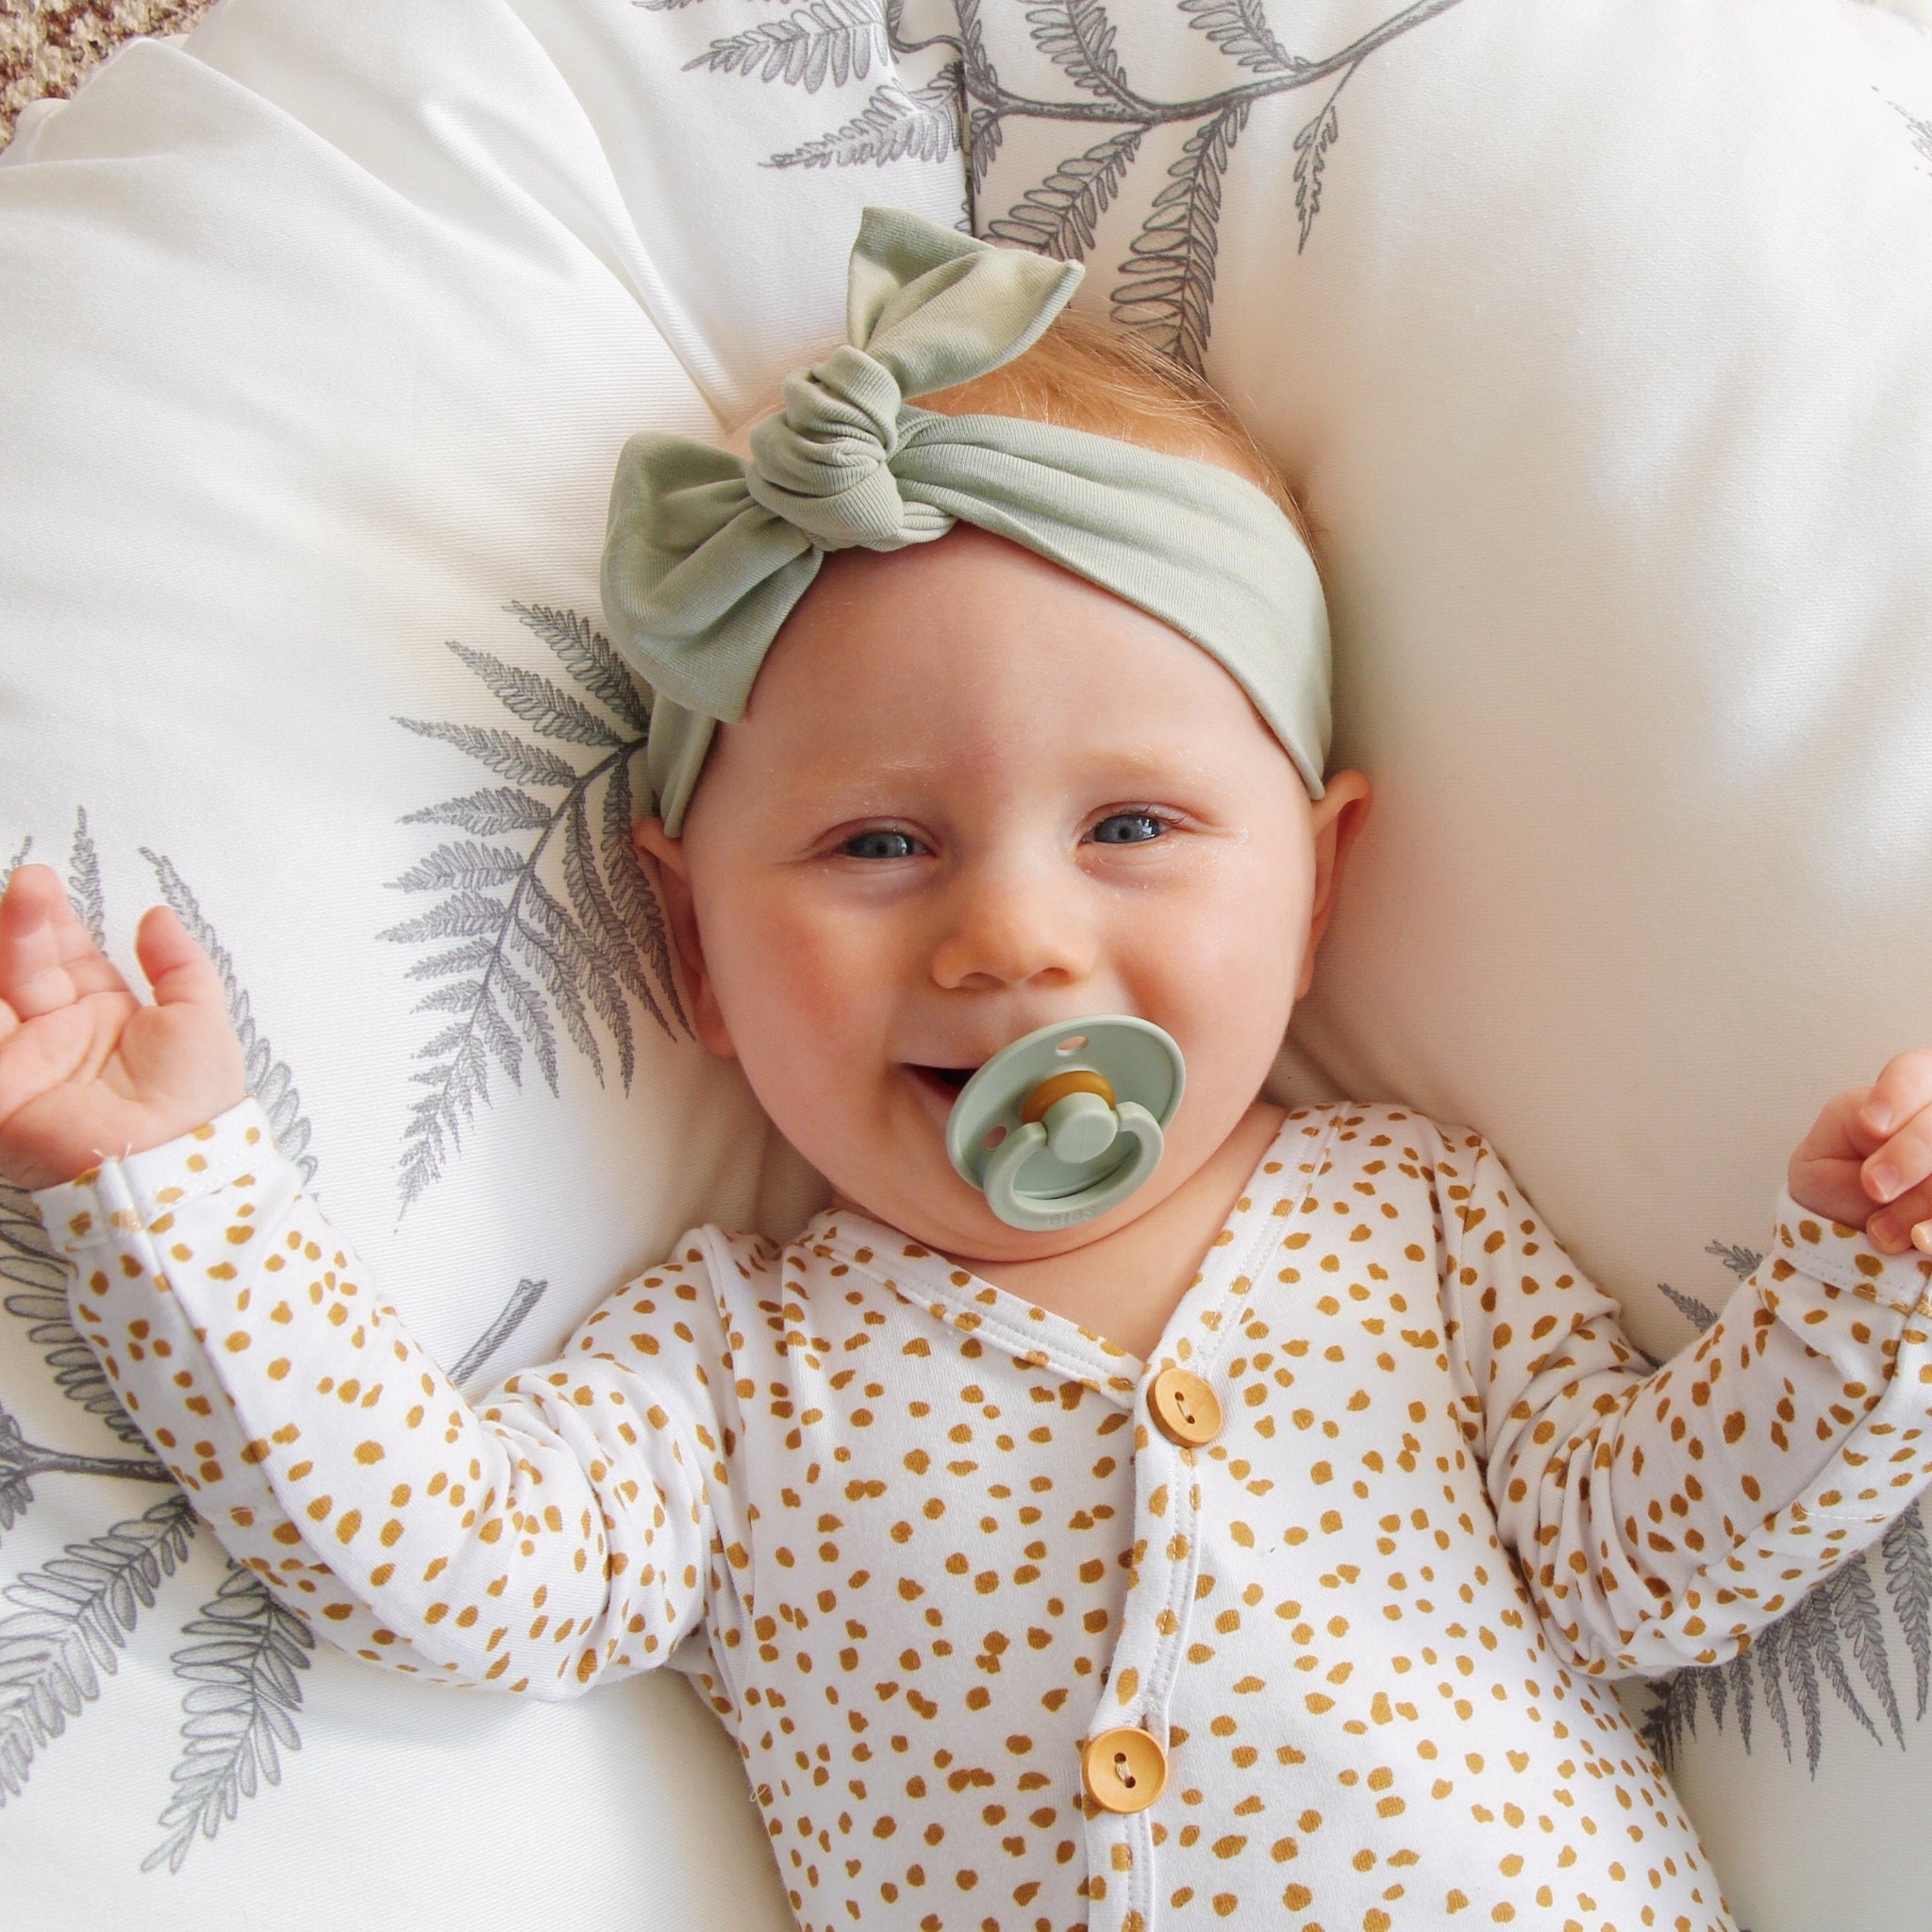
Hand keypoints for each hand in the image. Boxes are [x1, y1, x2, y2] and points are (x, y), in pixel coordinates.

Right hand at [0, 865, 246, 1190]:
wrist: (177, 1162)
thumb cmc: (197, 1097)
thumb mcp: (198, 1016)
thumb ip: (176, 963)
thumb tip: (156, 914)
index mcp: (103, 1017)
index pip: (65, 957)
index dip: (52, 921)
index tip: (41, 882)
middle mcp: (57, 1034)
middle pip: (26, 967)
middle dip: (23, 924)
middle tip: (27, 883)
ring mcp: (24, 1061)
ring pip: (0, 994)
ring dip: (5, 948)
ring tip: (18, 900)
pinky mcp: (0, 1091)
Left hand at [1788, 1051, 1931, 1255]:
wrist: (1845, 1225)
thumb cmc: (1836, 1176)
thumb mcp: (1825, 1150)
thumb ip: (1849, 1131)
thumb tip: (1881, 1134)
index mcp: (1907, 1093)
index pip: (1913, 1073)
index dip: (1898, 1095)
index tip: (1870, 1125)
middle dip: (1911, 1155)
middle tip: (1875, 1187)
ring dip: (1923, 1201)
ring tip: (1882, 1232)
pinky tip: (1921, 1241)